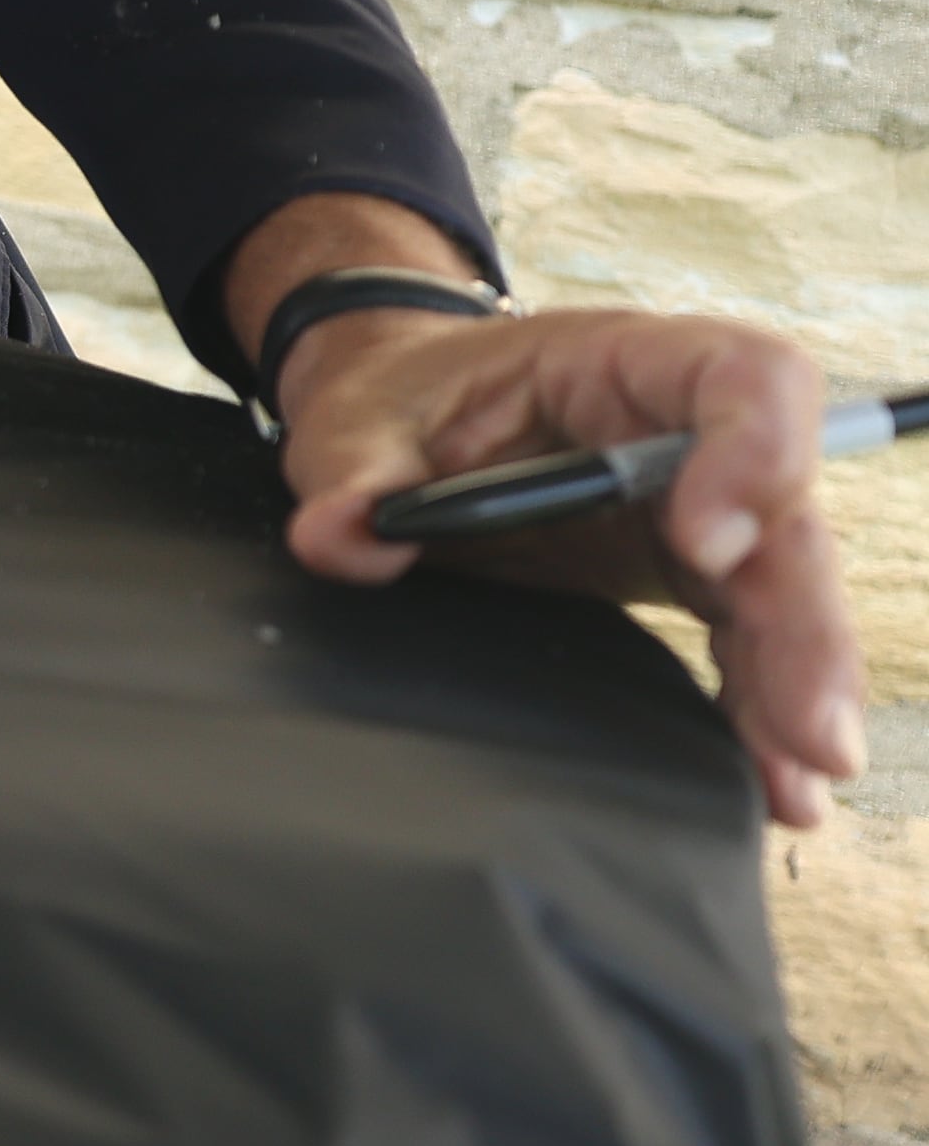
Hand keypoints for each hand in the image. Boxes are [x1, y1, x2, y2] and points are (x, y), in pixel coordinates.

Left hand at [277, 299, 863, 828]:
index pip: (743, 377)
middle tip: (807, 731)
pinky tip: (774, 783)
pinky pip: (746, 639)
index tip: (704, 544)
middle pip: (785, 515)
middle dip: (803, 624)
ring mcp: (695, 507)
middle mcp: (683, 435)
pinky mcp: (684, 573)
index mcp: (621, 362)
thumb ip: (353, 470)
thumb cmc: (402, 396)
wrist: (397, 416)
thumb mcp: (359, 418)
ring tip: (800, 782)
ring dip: (799, 688)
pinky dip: (759, 707)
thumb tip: (338, 535)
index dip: (753, 452)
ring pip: (783, 591)